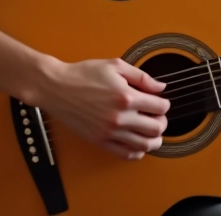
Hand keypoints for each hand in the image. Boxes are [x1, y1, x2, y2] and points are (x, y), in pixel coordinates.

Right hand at [36, 58, 169, 159]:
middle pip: (156, 128)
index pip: (160, 107)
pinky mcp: (100, 140)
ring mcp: (109, 131)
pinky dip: (137, 152)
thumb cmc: (83, 74)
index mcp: (126, 96)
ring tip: (152, 132)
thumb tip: (160, 87)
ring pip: (144, 145)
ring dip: (154, 140)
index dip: (164, 104)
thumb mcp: (116, 66)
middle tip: (158, 117)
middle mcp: (119, 117)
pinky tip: (138, 144)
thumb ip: (142, 77)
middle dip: (162, 122)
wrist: (56, 87)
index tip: (160, 102)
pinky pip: (125, 154)